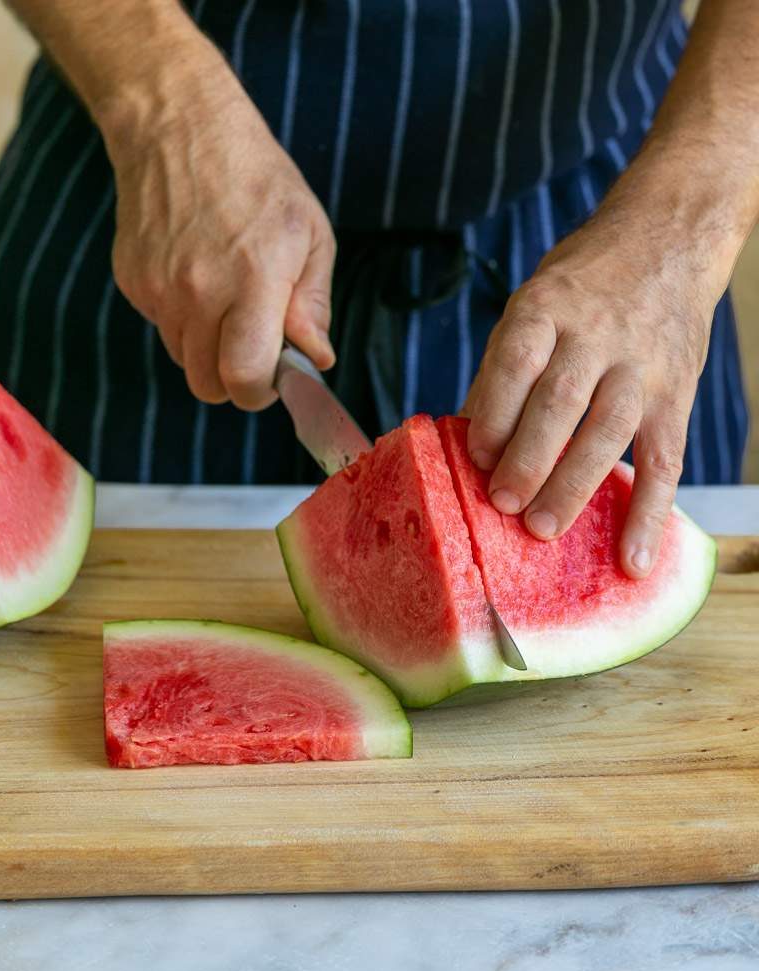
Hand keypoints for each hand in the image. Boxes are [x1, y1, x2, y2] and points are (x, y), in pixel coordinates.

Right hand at [103, 39, 335, 408]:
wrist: (180, 127)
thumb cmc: (259, 181)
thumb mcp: (310, 234)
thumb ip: (313, 305)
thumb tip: (315, 360)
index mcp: (252, 280)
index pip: (244, 378)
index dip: (261, 391)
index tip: (274, 377)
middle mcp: (198, 291)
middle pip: (209, 386)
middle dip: (235, 379)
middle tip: (254, 348)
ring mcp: (158, 288)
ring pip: (185, 360)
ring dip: (209, 349)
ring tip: (227, 300)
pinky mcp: (132, 282)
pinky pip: (163, 327)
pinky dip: (183, 319)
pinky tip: (197, 276)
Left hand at [463, 186, 720, 579]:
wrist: (667, 238)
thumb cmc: (582, 283)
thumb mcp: (532, 302)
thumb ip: (503, 368)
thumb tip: (466, 439)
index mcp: (546, 307)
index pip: (516, 363)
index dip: (494, 415)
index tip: (475, 458)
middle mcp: (596, 334)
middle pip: (560, 402)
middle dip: (528, 458)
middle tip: (503, 504)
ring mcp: (642, 365)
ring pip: (609, 432)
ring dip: (574, 485)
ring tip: (541, 530)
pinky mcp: (678, 393)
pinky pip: (667, 459)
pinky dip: (650, 513)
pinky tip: (633, 558)